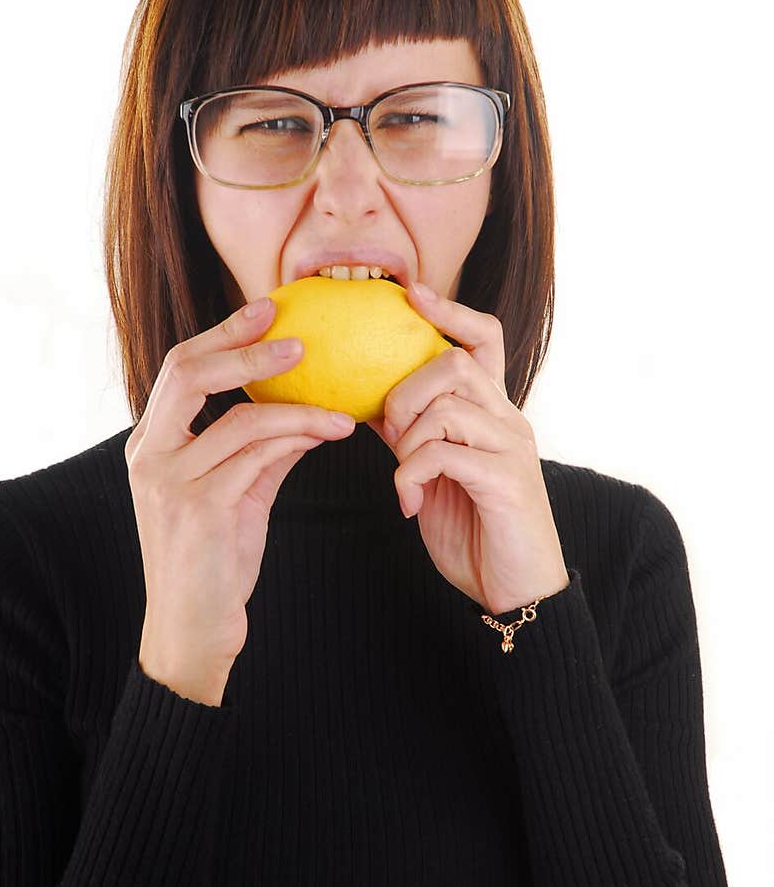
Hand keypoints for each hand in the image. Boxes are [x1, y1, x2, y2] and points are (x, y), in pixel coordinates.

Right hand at [125, 297, 354, 701]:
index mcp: (151, 444)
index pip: (181, 369)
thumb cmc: (213, 563)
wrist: (191, 631)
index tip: (265, 310)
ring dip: (299, 409)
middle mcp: (149, 455)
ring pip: (240, 420)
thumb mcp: (237, 495)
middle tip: (298, 339)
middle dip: (245, 347)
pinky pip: (256, 456)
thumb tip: (306, 412)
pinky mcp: (198, 508)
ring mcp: (169, 481)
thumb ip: (262, 450)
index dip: (222, 334)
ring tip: (342, 409)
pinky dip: (297, 439)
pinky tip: (329, 435)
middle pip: (190, 373)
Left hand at [367, 282, 569, 617]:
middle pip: (456, 362)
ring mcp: (511, 450)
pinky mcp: (505, 483)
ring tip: (402, 476)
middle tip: (390, 434)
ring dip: (408, 438)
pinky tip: (407, 504)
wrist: (517, 592)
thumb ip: (413, 434)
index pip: (484, 338)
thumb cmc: (475, 532)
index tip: (411, 294)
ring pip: (448, 404)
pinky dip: (411, 474)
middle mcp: (509, 421)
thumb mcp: (434, 474)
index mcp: (493, 412)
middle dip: (406, 390)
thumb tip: (369, 402)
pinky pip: (445, 454)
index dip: (450, 311)